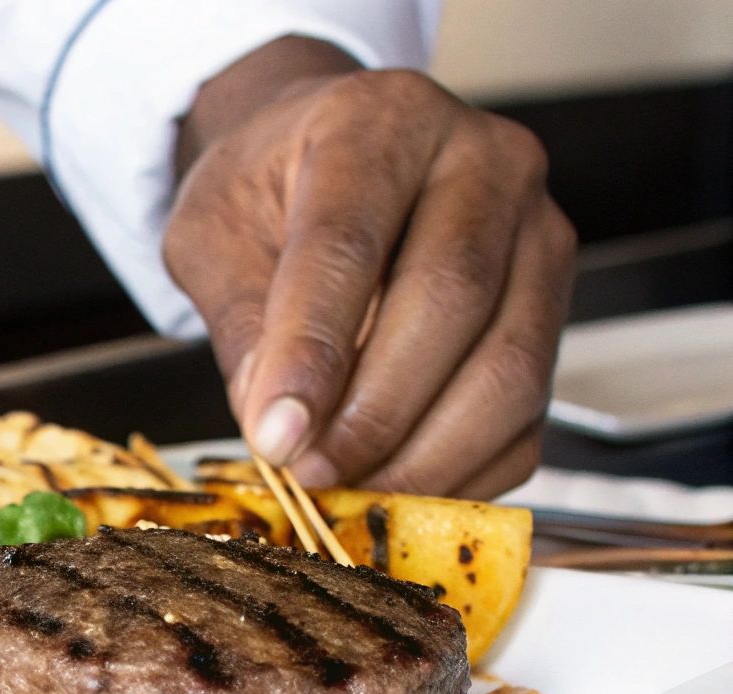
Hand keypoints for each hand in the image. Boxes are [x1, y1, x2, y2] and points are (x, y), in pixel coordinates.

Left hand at [165, 37, 576, 497]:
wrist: (328, 160)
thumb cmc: (266, 193)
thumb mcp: (213, 235)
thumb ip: (240, 322)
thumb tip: (277, 423)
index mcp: (379, 124)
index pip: (351, 243)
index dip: (314, 350)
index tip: (275, 435)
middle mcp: (483, 161)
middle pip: (450, 301)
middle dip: (373, 412)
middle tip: (307, 471)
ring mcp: (539, 232)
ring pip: (508, 365)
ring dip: (425, 453)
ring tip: (346, 491)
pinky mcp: (558, 306)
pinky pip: (529, 413)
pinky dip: (466, 471)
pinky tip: (398, 491)